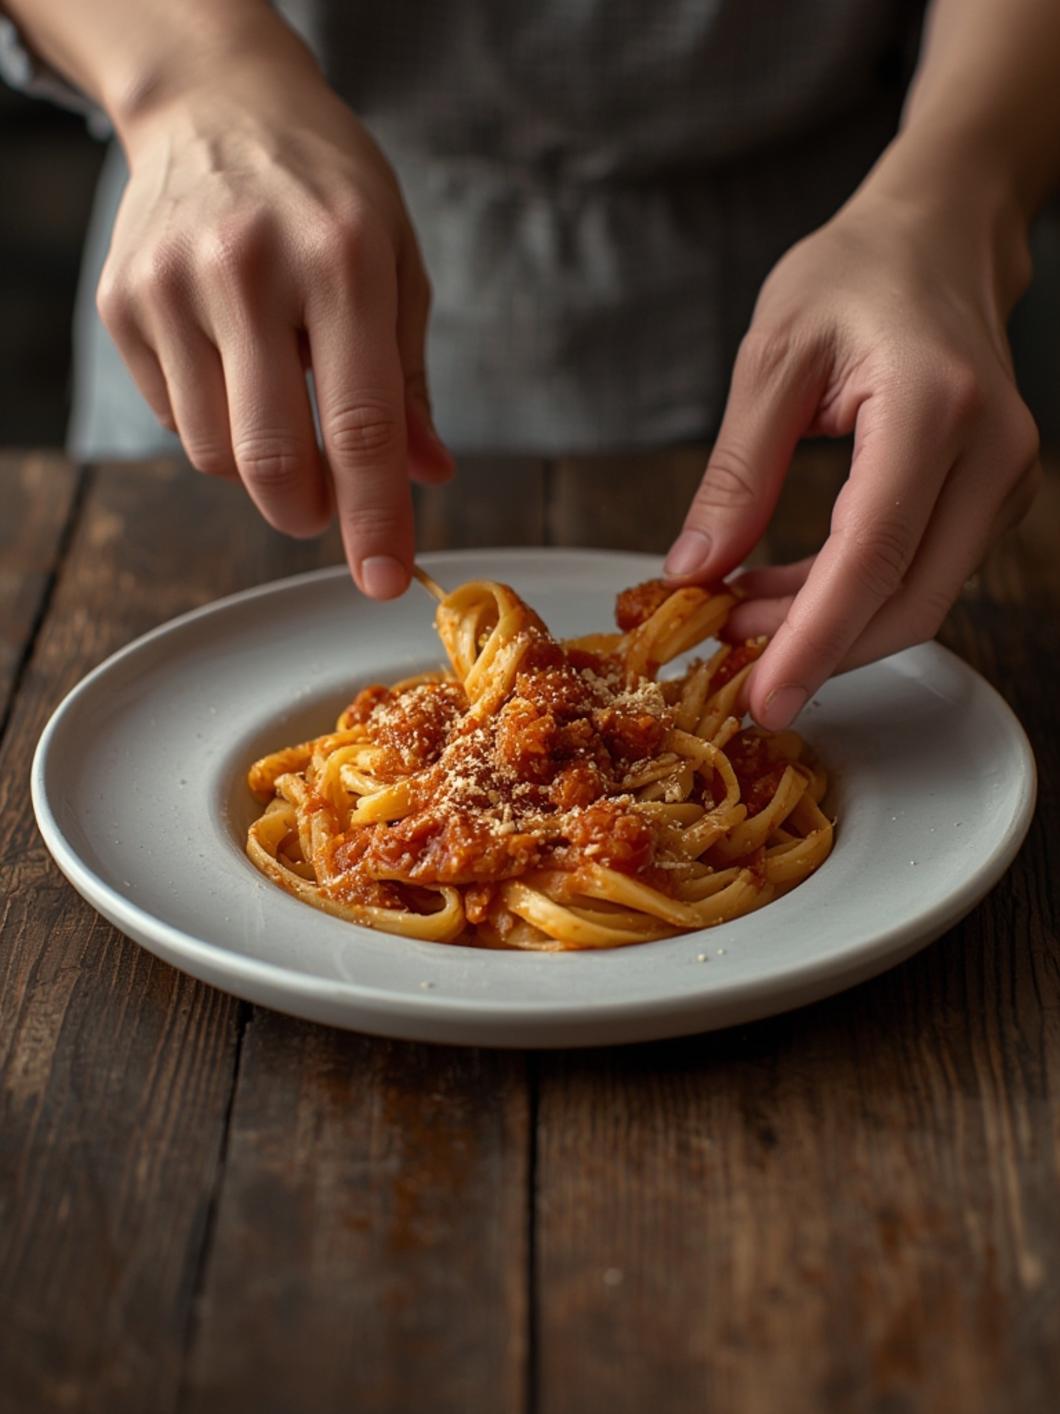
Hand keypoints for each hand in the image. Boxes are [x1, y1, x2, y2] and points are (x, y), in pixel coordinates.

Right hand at [97, 31, 451, 598]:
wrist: (220, 104)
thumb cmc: (328, 193)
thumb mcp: (398, 266)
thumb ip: (410, 380)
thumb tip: (427, 475)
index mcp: (342, 258)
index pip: (362, 425)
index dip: (374, 517)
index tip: (385, 578)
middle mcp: (250, 268)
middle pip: (271, 459)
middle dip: (307, 511)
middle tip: (325, 506)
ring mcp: (173, 284)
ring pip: (216, 453)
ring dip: (260, 465)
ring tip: (280, 399)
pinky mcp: (122, 302)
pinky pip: (174, 419)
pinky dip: (214, 423)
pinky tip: (233, 365)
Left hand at [664, 168, 1040, 727]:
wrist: (939, 236)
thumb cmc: (854, 274)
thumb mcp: (772, 357)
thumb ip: (736, 473)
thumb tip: (695, 572)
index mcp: (932, 408)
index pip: (872, 557)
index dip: (813, 640)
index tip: (761, 699)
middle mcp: (991, 453)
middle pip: (907, 601)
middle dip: (815, 648)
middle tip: (730, 660)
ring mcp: (1005, 480)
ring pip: (917, 599)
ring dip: (827, 627)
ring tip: (742, 615)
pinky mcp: (994, 496)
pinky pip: (921, 573)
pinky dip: (850, 599)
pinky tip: (786, 590)